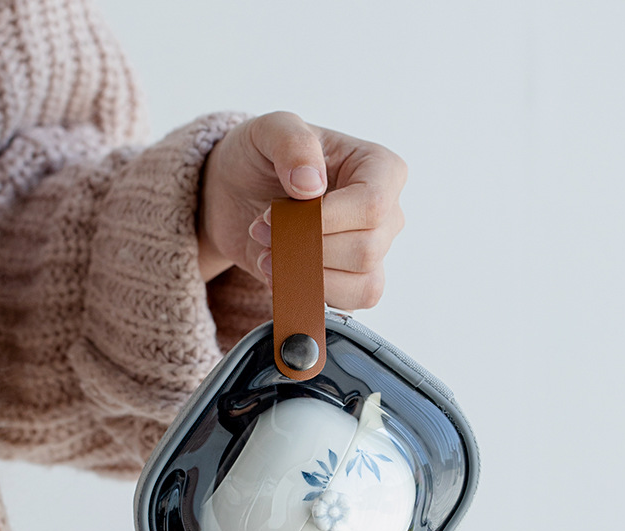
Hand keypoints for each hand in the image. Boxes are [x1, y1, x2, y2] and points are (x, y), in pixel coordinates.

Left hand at [198, 111, 406, 309]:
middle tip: (263, 230)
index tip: (278, 212)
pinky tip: (279, 272)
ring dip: (306, 275)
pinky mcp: (350, 283)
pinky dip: (307, 294)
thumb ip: (291, 143)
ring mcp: (372, 252)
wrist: (237, 194)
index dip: (324, 220)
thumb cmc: (260, 157)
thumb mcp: (267, 131)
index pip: (372, 206)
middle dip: (305, 247)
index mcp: (380, 169)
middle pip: (365, 249)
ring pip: (362, 286)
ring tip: (269, 254)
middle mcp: (386, 214)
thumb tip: (313, 184)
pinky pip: (346, 305)